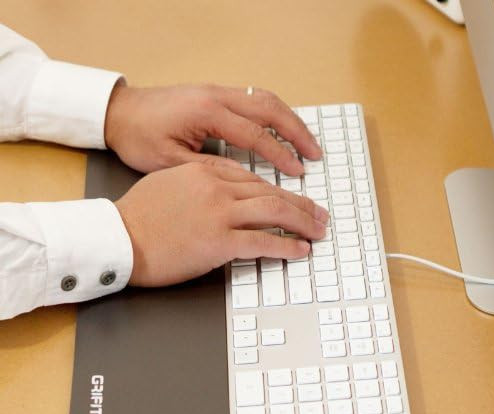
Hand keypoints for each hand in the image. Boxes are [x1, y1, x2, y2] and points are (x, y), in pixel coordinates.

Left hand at [105, 83, 321, 175]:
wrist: (118, 112)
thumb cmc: (139, 137)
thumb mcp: (170, 162)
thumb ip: (210, 169)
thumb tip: (245, 180)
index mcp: (207, 113)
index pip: (255, 134)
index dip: (280, 155)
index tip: (298, 172)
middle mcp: (217, 96)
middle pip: (270, 108)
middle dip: (296, 131)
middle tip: (315, 153)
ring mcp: (216, 91)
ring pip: (265, 99)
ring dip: (289, 119)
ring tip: (306, 141)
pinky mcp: (213, 94)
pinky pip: (253, 99)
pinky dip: (273, 113)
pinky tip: (280, 127)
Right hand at [115, 162, 328, 286]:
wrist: (118, 238)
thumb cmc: (138, 215)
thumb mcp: (168, 184)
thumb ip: (199, 182)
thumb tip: (223, 192)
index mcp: (205, 172)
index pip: (253, 179)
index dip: (279, 190)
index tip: (294, 199)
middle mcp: (217, 188)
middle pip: (271, 193)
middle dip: (301, 204)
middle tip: (319, 214)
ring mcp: (219, 214)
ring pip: (274, 212)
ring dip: (302, 221)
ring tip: (318, 230)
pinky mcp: (219, 241)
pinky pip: (263, 241)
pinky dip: (286, 246)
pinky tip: (300, 250)